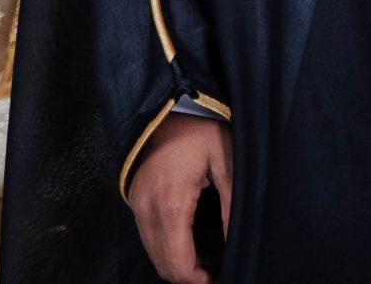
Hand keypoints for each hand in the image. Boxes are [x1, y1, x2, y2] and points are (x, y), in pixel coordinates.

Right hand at [126, 112, 230, 283]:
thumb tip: (236, 240)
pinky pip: (147, 237)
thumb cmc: (198, 127)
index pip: (178, 264)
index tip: (220, 277)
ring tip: (206, 261)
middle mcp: (147, 210)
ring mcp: (137, 205)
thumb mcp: (226, 158)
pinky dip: (166, 248)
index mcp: (171, 204)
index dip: (198, 280)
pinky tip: (189, 242)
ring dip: (176, 264)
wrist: (164, 103)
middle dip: (188, 276)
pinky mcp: (134, 199)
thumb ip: (232, 203)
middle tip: (215, 272)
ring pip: (152, 254)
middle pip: (163, 265)